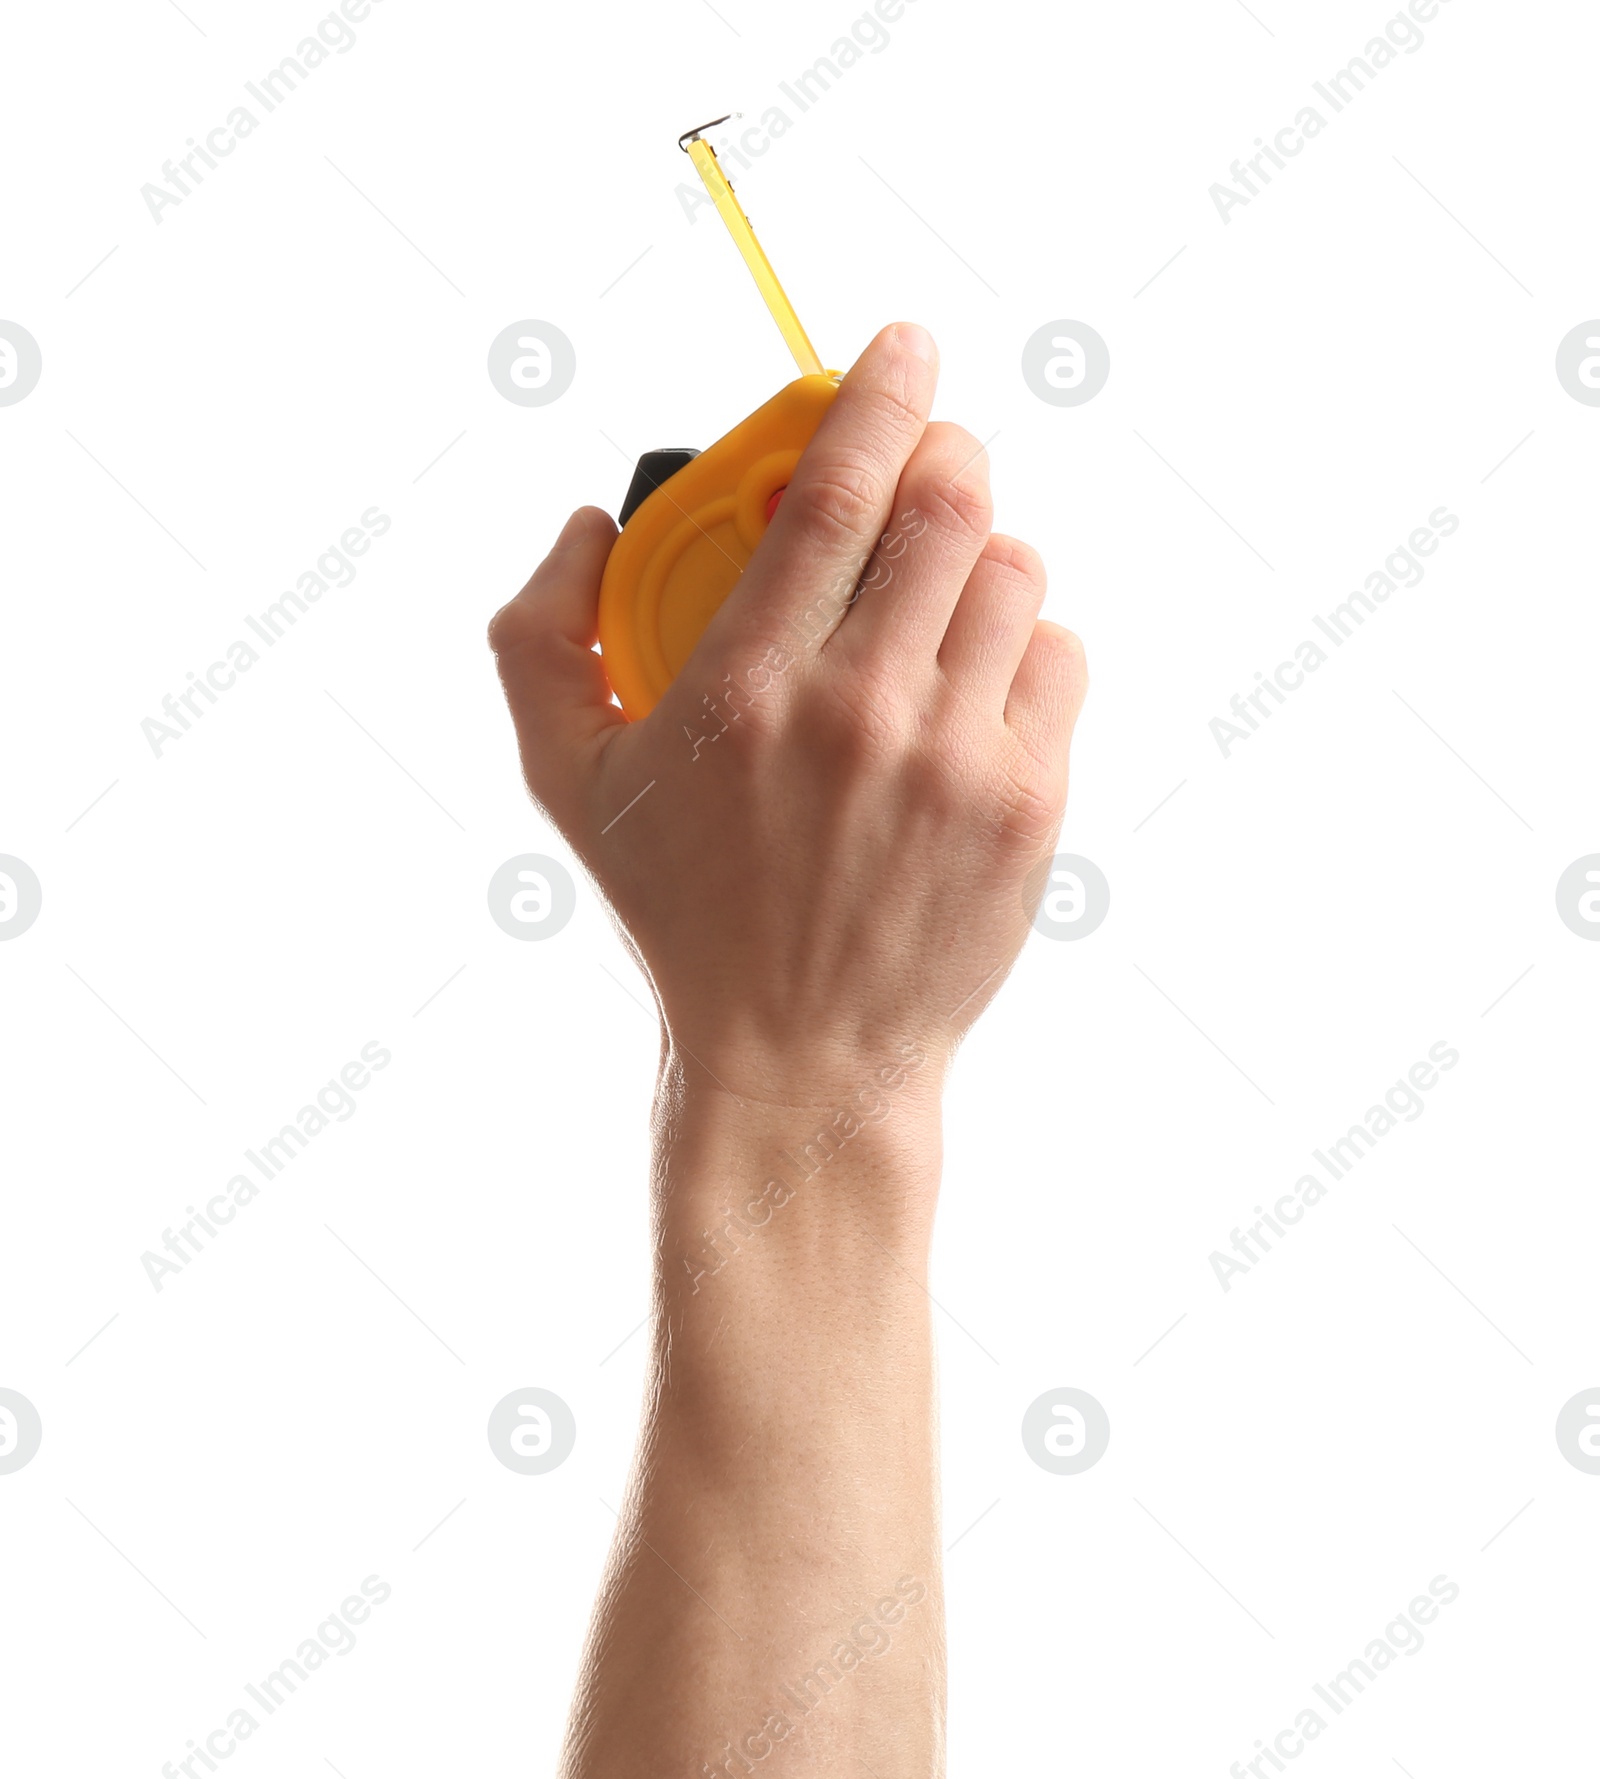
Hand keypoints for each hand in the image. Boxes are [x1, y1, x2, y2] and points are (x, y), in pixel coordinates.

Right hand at [488, 321, 1087, 1108]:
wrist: (805, 1059)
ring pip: (1013, 570)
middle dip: (942, 453)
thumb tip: (589, 518)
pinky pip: (1059, 657)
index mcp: (745, 689)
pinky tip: (972, 687)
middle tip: (923, 464)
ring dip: (979, 554)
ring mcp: (957, 760)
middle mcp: (861, 712)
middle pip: (949, 501)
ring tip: (934, 603)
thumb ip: (541, 638)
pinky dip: (1025, 644)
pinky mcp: (1028, 805)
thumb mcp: (569, 785)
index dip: (878, 390)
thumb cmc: (684, 917)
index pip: (837, 489)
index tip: (901, 343)